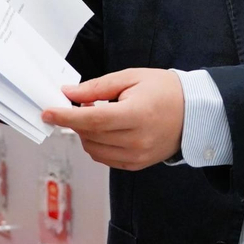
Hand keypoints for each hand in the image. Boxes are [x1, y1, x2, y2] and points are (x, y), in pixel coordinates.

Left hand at [43, 69, 184, 170]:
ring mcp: (137, 156)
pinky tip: (106, 130)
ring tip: (99, 115)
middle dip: (75, 120)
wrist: (194, 112)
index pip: (92, 119)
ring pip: (93, 149)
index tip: (48, 112)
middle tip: (79, 104)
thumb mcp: (132, 77)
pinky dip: (97, 144)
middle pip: (90, 134)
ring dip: (86, 133)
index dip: (66, 116)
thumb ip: (98, 87)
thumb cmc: (166, 91)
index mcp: (137, 115)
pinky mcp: (136, 165)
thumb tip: (70, 93)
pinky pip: (105, 158)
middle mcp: (137, 140)